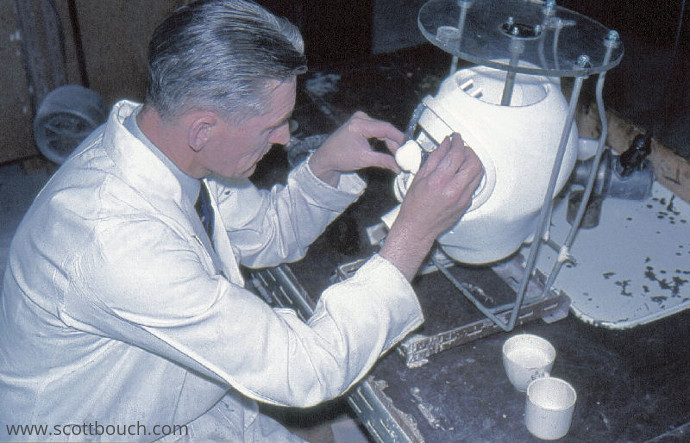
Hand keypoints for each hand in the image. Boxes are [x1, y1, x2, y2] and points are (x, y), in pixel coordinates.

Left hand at [308, 111, 405, 185]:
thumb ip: (383, 161)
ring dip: (390, 142)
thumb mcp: (364, 160)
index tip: (409, 146)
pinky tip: (390, 149)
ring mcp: (359, 119)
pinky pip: (376, 130)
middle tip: (404, 155)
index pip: (385, 128)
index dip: (399, 138)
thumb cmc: (340, 158)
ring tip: (398, 155)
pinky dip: (383, 140)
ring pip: (381, 130)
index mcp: (359, 125)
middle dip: (395, 143)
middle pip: (384, 129)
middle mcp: (360, 118)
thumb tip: (399, 166)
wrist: (326, 158)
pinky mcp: (360, 123)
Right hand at [380, 133, 483, 279]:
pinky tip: (460, 175)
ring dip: (472, 162)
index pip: (457, 154)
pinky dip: (469, 175)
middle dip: (469, 151)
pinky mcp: (467, 204)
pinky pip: (474, 184)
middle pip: (474, 162)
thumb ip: (435, 158)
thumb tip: (445, 144)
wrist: (418, 228)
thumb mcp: (420, 177)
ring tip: (462, 160)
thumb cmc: (414, 205)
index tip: (456, 137)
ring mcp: (463, 198)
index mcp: (439, 181)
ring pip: (478, 173)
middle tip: (461, 148)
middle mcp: (454, 189)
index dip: (458, 142)